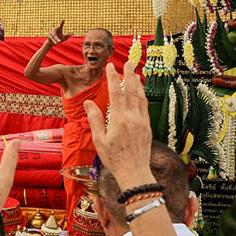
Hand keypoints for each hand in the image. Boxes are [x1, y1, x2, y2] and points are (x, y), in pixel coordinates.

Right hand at [47, 19, 71, 45]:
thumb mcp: (64, 38)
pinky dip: (54, 41)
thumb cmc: (59, 39)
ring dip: (56, 39)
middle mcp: (55, 30)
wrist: (51, 43)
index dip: (62, 22)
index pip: (61, 25)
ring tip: (59, 41)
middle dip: (58, 28)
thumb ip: (68, 35)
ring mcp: (51, 32)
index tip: (64, 19)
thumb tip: (73, 33)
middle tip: (58, 26)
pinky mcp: (49, 36)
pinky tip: (56, 43)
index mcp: (59, 29)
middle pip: (57, 29)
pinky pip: (52, 38)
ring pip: (54, 35)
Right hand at [84, 62, 153, 190]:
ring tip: (135, 74)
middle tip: (127, 63)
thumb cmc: (114, 158)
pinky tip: (140, 94)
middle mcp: (134, 117)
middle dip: (129, 76)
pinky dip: (142, 96)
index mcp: (120, 119)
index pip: (116, 93)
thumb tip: (87, 102)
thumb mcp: (99, 139)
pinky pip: (145, 107)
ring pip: (141, 98)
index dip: (113, 78)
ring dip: (137, 84)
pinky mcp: (147, 127)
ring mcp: (142, 122)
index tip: (110, 67)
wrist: (134, 172)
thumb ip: (95, 118)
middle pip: (132, 91)